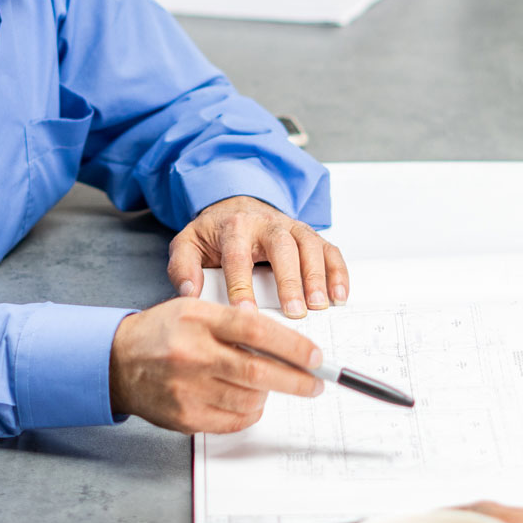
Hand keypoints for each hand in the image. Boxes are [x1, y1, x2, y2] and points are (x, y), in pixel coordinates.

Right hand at [108, 298, 323, 432]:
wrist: (118, 361)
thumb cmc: (161, 332)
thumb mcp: (194, 309)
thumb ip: (233, 322)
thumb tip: (283, 345)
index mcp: (197, 319)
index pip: (255, 331)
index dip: (292, 346)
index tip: (315, 357)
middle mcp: (191, 354)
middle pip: (257, 372)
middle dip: (296, 380)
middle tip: (314, 384)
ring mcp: (187, 389)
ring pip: (249, 399)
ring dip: (268, 395)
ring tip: (266, 386)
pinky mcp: (184, 416)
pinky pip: (233, 420)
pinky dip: (249, 412)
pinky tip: (247, 401)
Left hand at [168, 196, 347, 318]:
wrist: (234, 207)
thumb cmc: (214, 234)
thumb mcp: (187, 244)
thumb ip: (182, 267)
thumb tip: (189, 292)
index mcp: (234, 227)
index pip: (237, 257)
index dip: (241, 286)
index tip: (245, 314)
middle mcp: (266, 224)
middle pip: (281, 247)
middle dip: (289, 281)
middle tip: (294, 312)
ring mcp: (292, 228)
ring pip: (310, 246)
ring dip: (317, 277)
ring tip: (320, 306)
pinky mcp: (310, 236)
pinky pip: (329, 250)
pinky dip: (338, 271)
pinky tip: (340, 295)